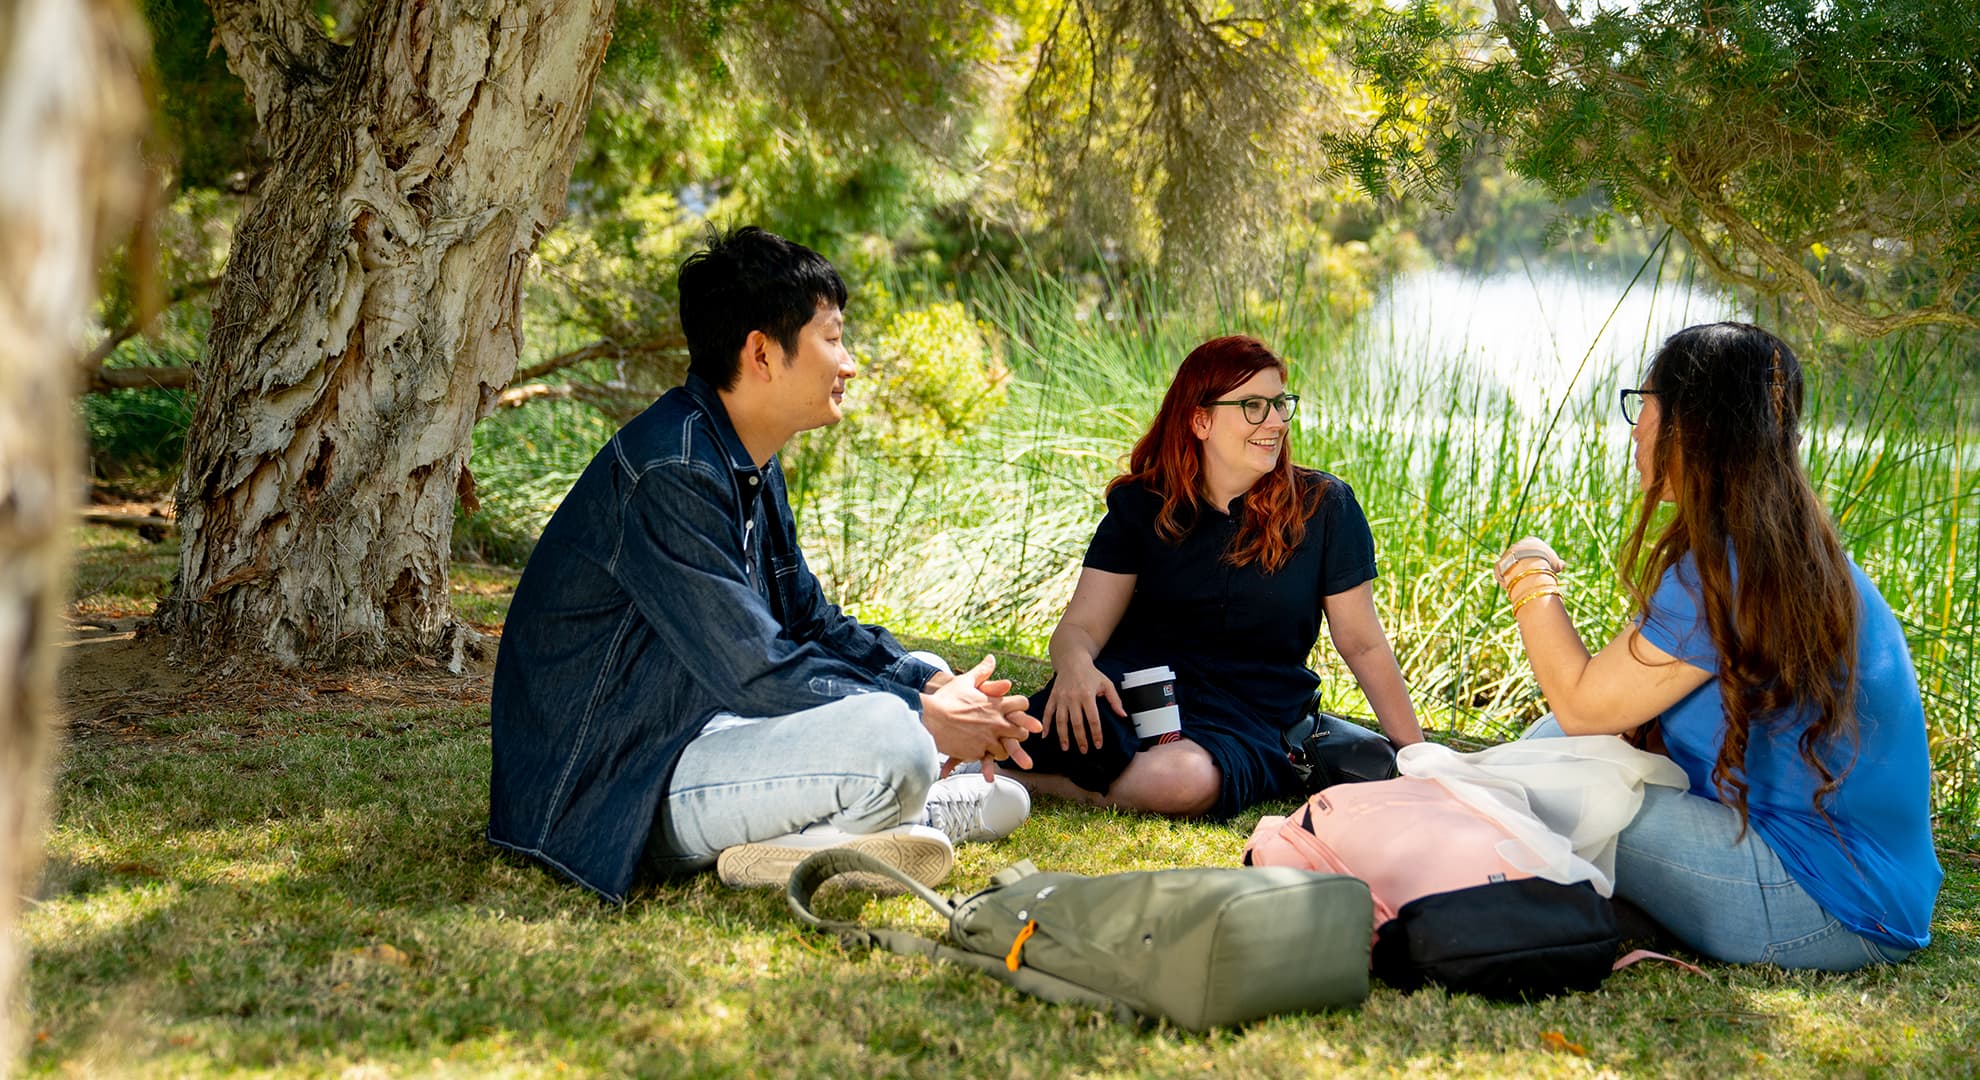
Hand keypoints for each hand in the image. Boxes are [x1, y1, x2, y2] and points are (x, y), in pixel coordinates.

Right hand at [921, 655, 1039, 771]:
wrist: (930, 718)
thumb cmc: (946, 699)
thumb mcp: (964, 681)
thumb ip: (981, 671)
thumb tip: (991, 659)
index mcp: (996, 704)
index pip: (1022, 704)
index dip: (1021, 708)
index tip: (1017, 711)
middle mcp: (996, 723)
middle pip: (1022, 732)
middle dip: (1017, 733)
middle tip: (1010, 734)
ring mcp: (988, 739)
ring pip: (1006, 750)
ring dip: (1001, 748)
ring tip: (993, 746)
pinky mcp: (977, 752)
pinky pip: (988, 758)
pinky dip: (984, 756)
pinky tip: (977, 752)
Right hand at [1041, 659, 1123, 754]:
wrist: (1072, 661)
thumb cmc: (1091, 673)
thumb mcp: (1106, 684)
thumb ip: (1115, 700)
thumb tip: (1123, 715)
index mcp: (1087, 695)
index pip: (1093, 719)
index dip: (1096, 734)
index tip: (1098, 745)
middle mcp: (1073, 698)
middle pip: (1077, 723)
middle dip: (1080, 739)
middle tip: (1084, 750)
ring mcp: (1061, 698)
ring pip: (1061, 721)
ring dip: (1063, 736)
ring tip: (1066, 748)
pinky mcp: (1052, 697)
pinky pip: (1048, 713)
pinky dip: (1046, 725)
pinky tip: (1045, 736)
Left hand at [1494, 536, 1564, 589]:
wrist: (1530, 564)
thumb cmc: (1546, 563)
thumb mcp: (1555, 563)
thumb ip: (1558, 564)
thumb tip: (1563, 565)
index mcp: (1531, 541)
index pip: (1535, 550)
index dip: (1540, 561)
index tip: (1544, 570)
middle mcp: (1517, 545)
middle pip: (1523, 558)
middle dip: (1527, 568)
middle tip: (1533, 580)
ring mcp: (1507, 554)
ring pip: (1512, 566)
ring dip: (1516, 575)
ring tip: (1523, 585)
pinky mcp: (1500, 564)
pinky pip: (1501, 573)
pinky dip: (1506, 580)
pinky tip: (1512, 587)